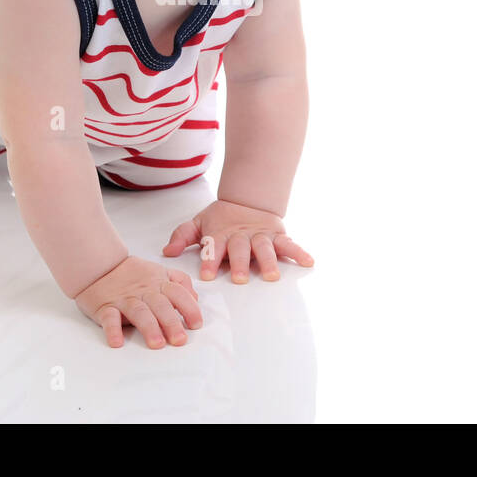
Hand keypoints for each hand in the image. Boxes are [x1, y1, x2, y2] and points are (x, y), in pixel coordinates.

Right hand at [73, 255, 202, 348]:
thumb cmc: (132, 273)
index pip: (178, 293)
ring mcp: (125, 299)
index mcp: (158, 283)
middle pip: (160, 305)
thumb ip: (179, 282)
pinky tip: (117, 342)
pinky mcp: (105, 307)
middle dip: (171, 322)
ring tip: (157, 344)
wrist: (98, 265)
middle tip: (180, 340)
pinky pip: (109, 318)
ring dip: (149, 327)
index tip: (196, 324)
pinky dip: (113, 330)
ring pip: (139, 312)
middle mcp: (144, 291)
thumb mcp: (159, 271)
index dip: (189, 308)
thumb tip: (195, 298)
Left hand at [162, 198, 314, 282]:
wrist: (248, 198)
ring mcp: (261, 236)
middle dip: (240, 263)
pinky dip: (299, 252)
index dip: (209, 260)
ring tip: (271, 276)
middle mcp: (241, 236)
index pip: (213, 248)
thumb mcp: (199, 223)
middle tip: (239, 278)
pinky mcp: (277, 236)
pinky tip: (308, 262)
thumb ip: (183, 236)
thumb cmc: (221, 218)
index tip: (206, 275)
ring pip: (264, 248)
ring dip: (268, 261)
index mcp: (221, 235)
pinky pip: (289, 244)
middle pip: (240, 249)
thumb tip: (167, 251)